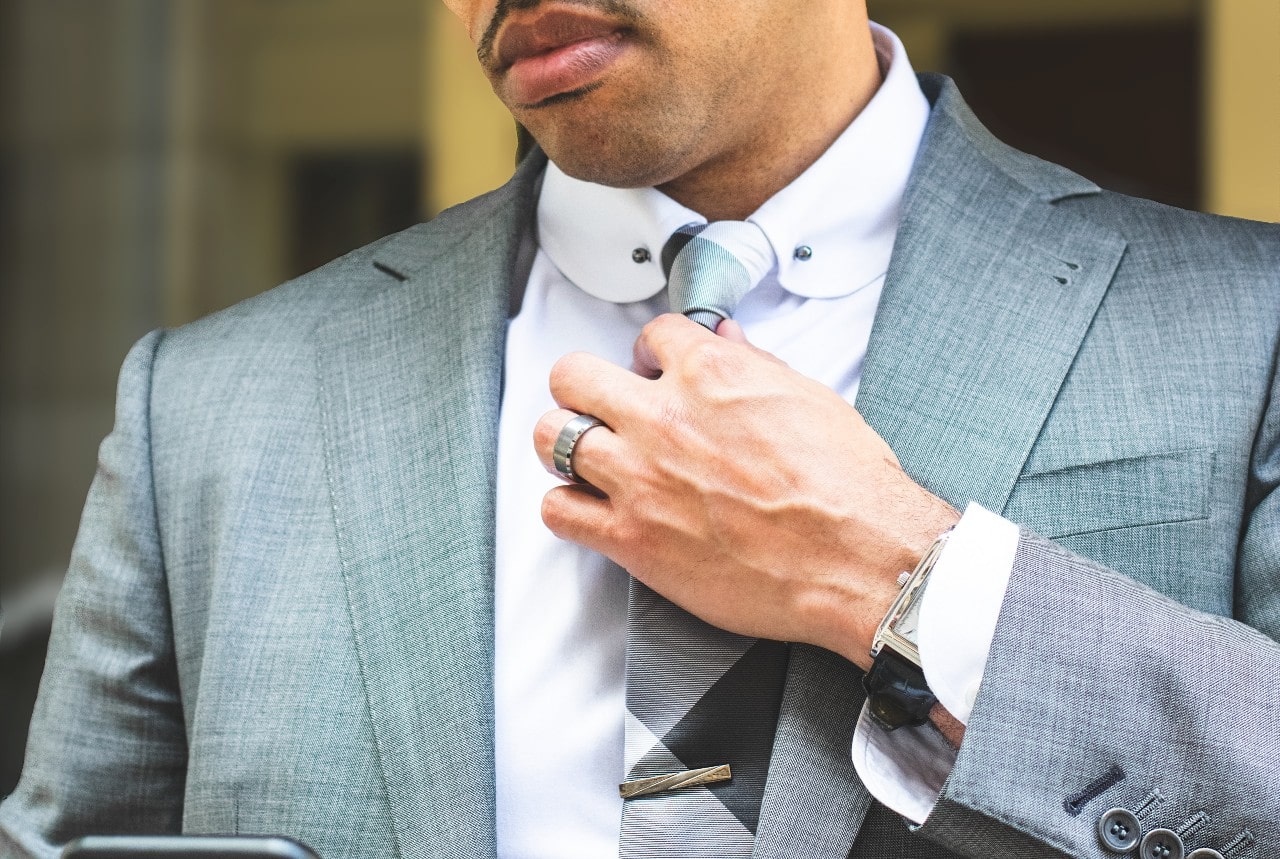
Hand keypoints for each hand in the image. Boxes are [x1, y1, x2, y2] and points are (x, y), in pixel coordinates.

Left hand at [534, 314, 958, 669]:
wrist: (856, 558)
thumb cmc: (846, 485)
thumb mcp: (808, 398)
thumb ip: (753, 364)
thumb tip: (726, 337)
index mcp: (710, 373)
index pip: (648, 336)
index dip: (650, 356)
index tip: (654, 375)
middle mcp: (663, 417)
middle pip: (574, 376)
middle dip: (586, 387)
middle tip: (604, 409)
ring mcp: (639, 477)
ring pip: (552, 438)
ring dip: (568, 445)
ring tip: (593, 460)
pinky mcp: (631, 538)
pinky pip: (558, 510)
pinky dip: (568, 508)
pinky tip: (594, 510)